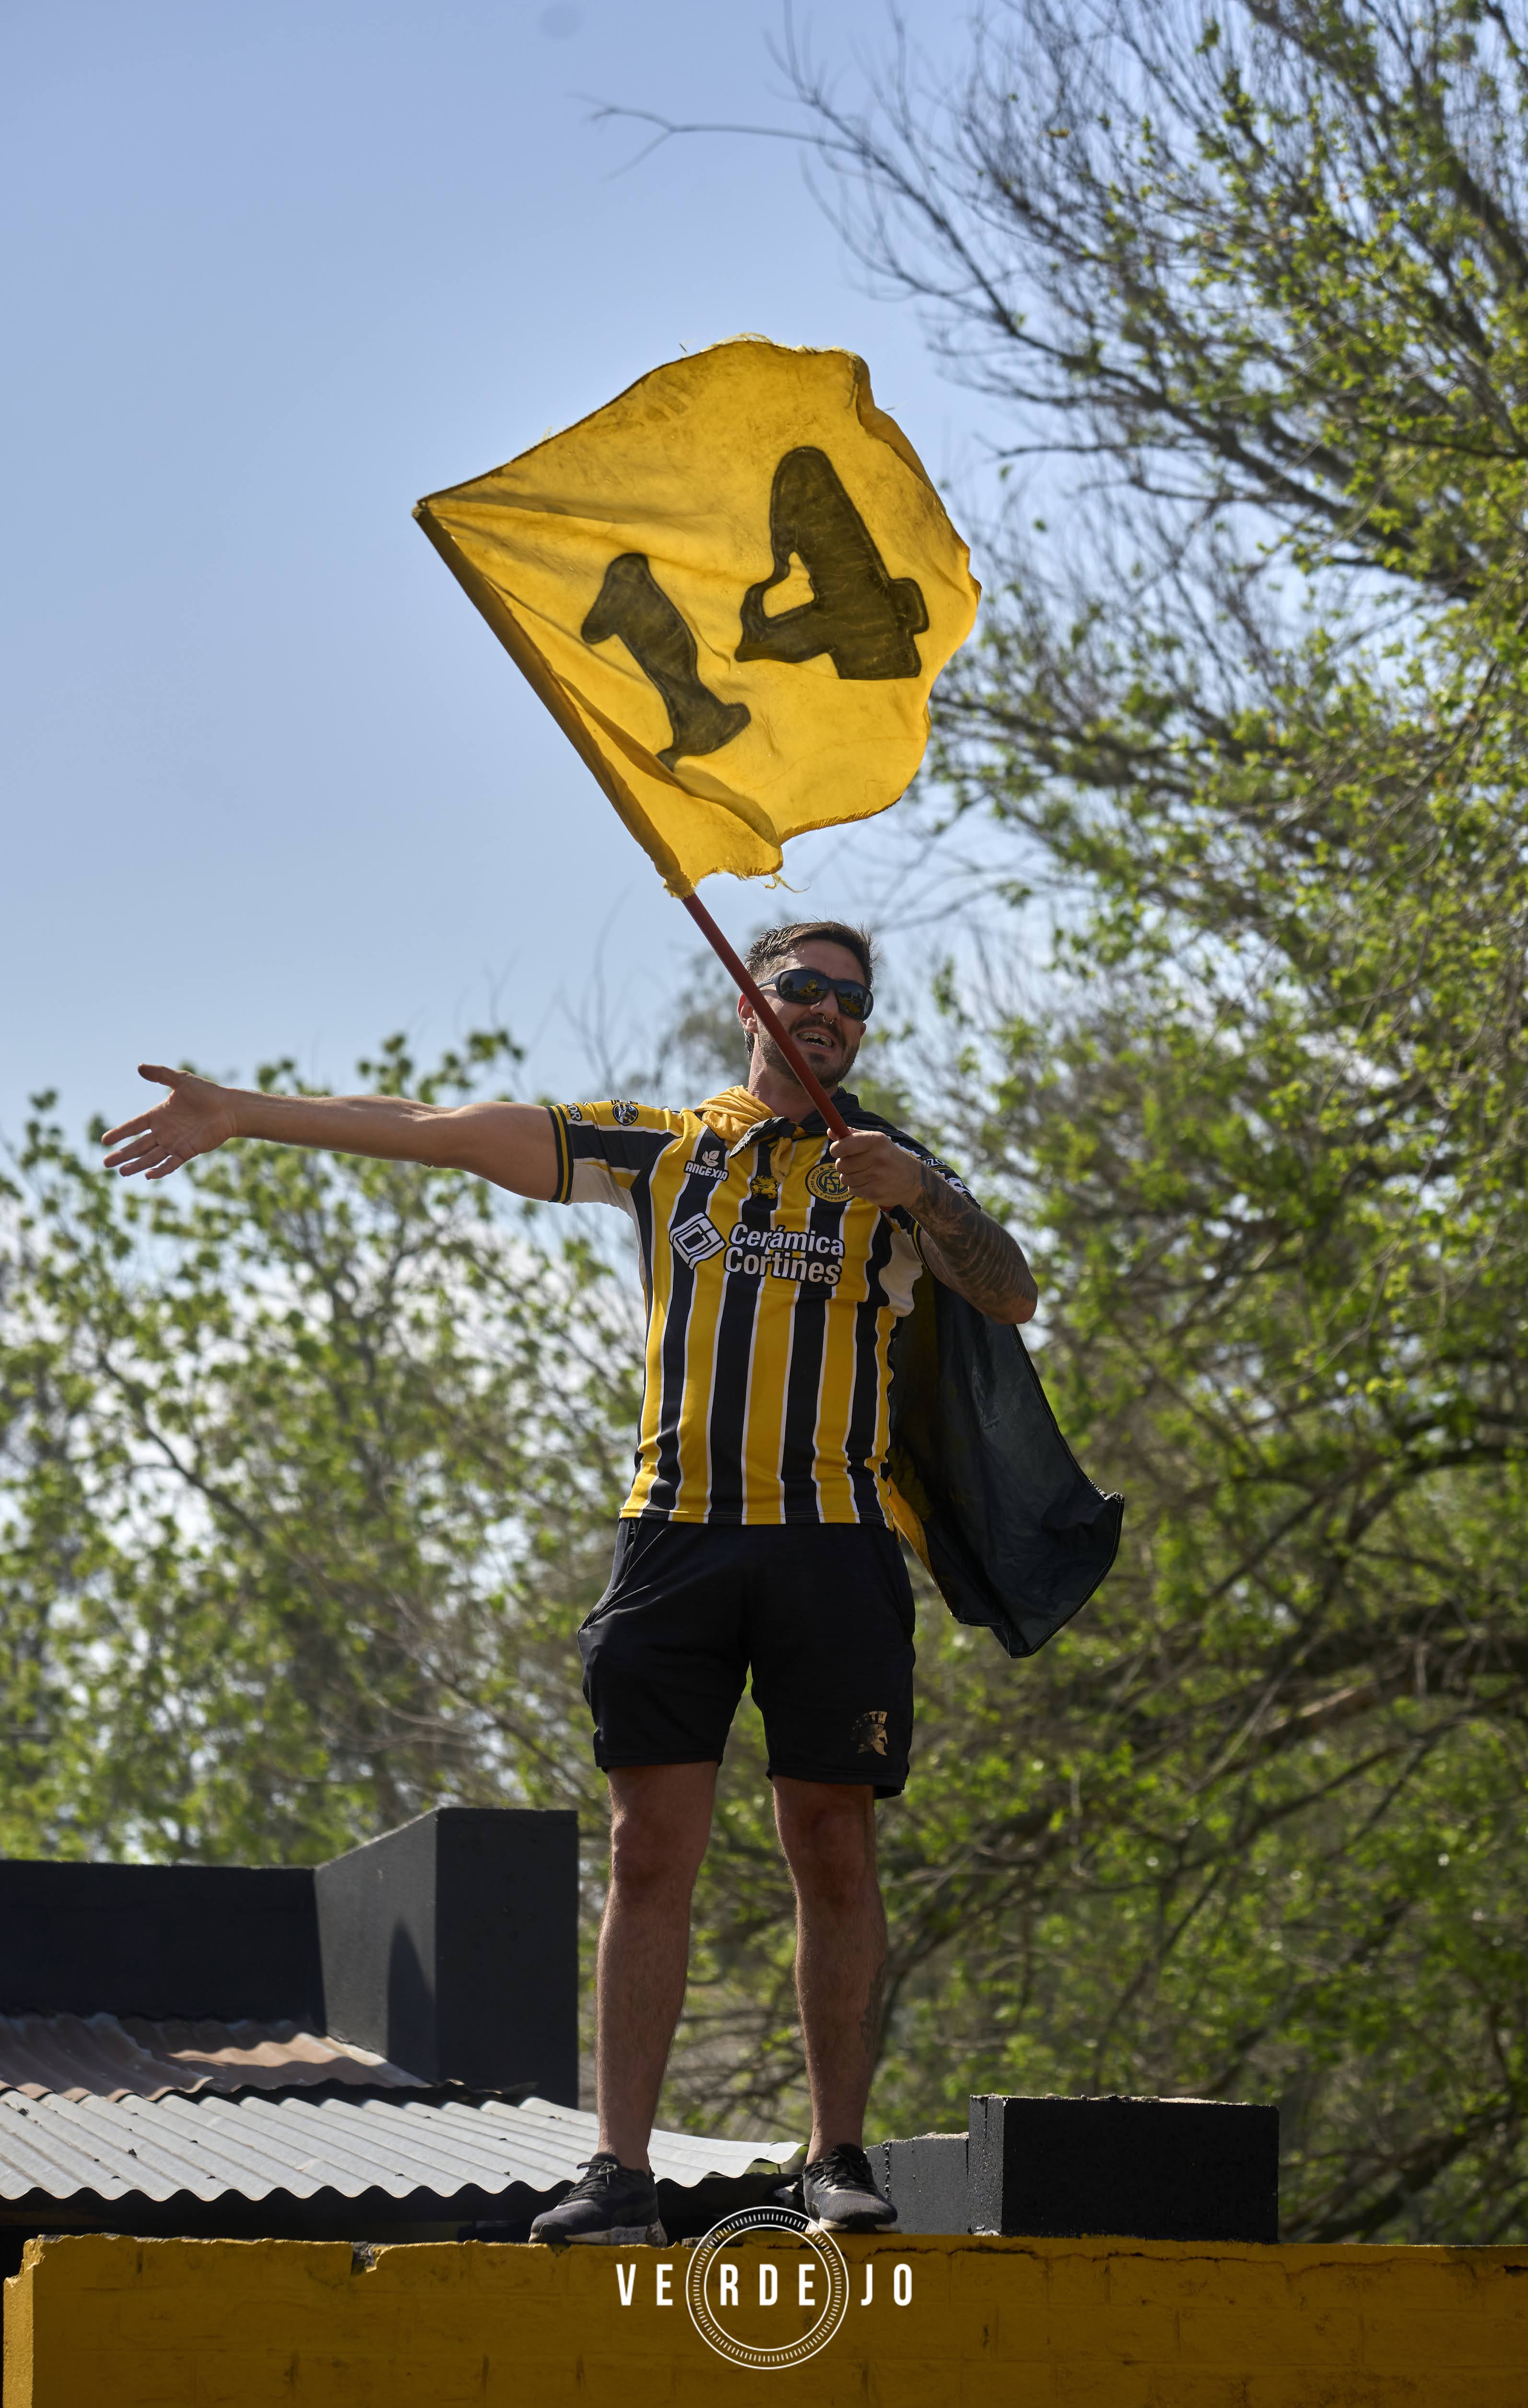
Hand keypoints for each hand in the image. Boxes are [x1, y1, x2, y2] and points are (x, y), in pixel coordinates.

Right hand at [102, 1065, 238, 1180]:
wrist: (228, 1108)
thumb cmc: (206, 1093)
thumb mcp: (181, 1080)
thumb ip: (161, 1075)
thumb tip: (139, 1067)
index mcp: (158, 1115)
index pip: (134, 1126)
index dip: (120, 1133)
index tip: (105, 1140)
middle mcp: (163, 1131)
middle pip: (138, 1146)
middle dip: (122, 1155)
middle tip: (106, 1163)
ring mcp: (174, 1143)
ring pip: (151, 1157)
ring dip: (136, 1165)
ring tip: (121, 1172)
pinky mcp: (187, 1151)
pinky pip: (171, 1163)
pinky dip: (160, 1170)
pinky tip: (148, 1175)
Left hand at [829, 1129, 921, 1210]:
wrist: (913, 1180)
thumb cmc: (888, 1156)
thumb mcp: (876, 1141)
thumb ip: (853, 1135)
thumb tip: (830, 1131)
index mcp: (876, 1141)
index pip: (843, 1145)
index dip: (836, 1149)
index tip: (838, 1150)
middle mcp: (877, 1158)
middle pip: (841, 1165)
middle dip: (843, 1165)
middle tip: (853, 1164)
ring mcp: (877, 1177)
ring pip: (845, 1179)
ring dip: (850, 1177)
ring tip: (863, 1174)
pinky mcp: (876, 1193)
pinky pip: (853, 1191)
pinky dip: (857, 1188)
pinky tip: (869, 1183)